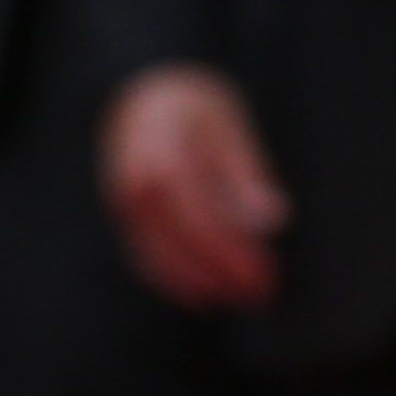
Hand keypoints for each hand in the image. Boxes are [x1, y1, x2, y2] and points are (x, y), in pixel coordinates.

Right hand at [100, 65, 285, 311]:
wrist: (142, 95)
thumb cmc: (194, 111)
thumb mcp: (227, 125)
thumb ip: (246, 173)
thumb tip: (273, 221)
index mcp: (162, 144)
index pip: (195, 205)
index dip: (228, 244)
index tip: (264, 270)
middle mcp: (133, 175)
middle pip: (175, 233)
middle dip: (219, 269)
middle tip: (262, 293)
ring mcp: (122, 199)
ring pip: (155, 251)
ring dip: (199, 282)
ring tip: (241, 299)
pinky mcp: (123, 217)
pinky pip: (143, 255)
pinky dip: (172, 280)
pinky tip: (204, 296)